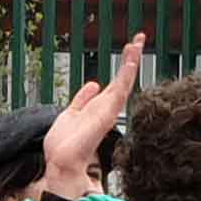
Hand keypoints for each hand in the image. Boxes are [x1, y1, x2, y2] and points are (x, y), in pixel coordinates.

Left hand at [40, 33, 144, 196]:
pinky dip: (126, 74)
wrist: (61, 161)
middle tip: (139, 39)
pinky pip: (119, 90)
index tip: (128, 50)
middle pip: (122, 79)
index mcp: (98, 109)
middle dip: (130, 59)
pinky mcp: (107, 113)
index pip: (113, 83)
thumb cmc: (64, 145)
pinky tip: (131, 59)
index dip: (122, 67)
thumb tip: (92, 85)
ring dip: (131, 61)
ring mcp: (108, 110)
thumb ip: (82, 99)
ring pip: (124, 81)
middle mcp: (106, 108)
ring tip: (137, 42)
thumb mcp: (71, 113)